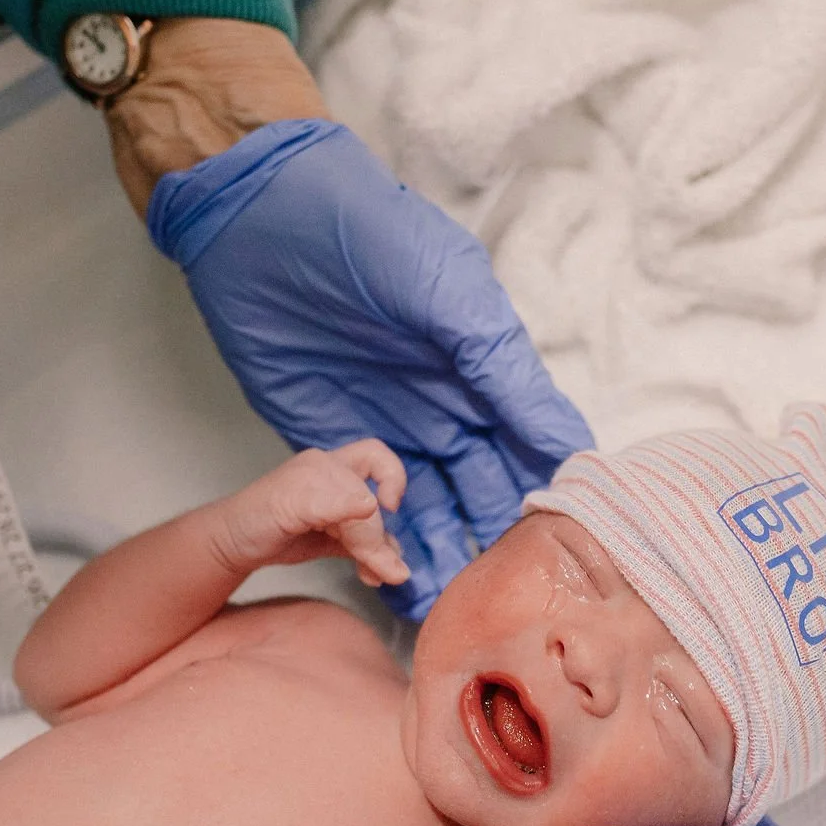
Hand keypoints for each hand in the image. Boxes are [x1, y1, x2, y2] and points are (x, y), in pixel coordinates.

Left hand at [146, 119, 594, 620]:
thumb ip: (504, 373)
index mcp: (484, 371)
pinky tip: (400, 589)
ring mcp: (387, 429)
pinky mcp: (325, 445)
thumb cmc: (366, 234)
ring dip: (445, 558)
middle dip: (499, 545)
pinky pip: (360, 512)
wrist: (254, 214)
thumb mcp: (451, 296)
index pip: (533, 448)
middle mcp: (445, 407)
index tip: (571, 553)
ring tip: (459, 611)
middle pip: (486, 492)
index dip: (551, 497)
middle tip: (512, 602)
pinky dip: (380, 551)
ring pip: (430, 513)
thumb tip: (570, 444)